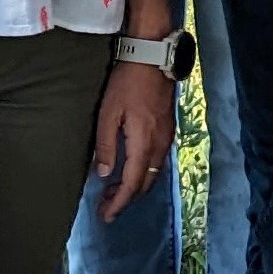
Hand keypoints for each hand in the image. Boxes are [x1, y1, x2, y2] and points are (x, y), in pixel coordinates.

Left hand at [93, 62, 176, 221]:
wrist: (153, 58)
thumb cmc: (126, 83)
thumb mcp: (108, 113)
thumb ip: (106, 145)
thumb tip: (104, 174)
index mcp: (143, 143)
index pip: (132, 184)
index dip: (119, 203)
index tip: (105, 215)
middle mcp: (159, 145)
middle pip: (145, 184)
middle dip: (125, 199)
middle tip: (105, 206)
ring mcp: (167, 137)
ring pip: (153, 174)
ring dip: (134, 186)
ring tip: (113, 191)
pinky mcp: (168, 129)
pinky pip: (157, 162)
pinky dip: (143, 173)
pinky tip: (130, 169)